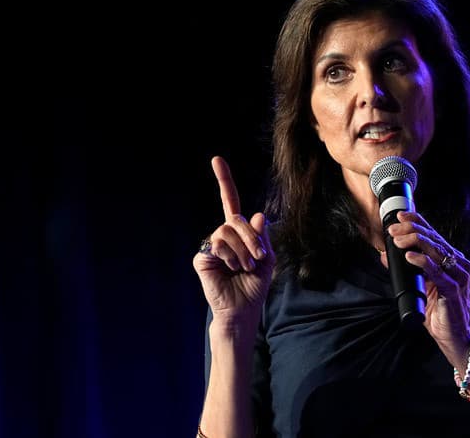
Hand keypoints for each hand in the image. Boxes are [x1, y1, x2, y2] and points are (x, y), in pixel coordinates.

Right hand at [192, 156, 274, 327]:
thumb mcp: (267, 259)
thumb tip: (257, 215)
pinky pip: (218, 244)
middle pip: (237, 218)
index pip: (230, 202)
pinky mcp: (202, 256)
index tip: (216, 159)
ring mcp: (210, 245)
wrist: (242, 310)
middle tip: (259, 259)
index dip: (224, 180)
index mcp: (238, 232)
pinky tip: (231, 270)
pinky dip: (231, 257)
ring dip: (243, 250)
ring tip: (244, 267)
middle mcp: (222, 235)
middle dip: (252, 238)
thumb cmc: (254, 286)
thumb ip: (263, 237)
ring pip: (228, 230)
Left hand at [383, 211, 469, 351]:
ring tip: (398, 239)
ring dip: (415, 242)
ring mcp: (458, 276)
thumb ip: (404, 270)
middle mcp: (457, 264)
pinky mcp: (454, 290)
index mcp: (451, 260)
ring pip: (436, 251)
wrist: (453, 337)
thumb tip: (384, 255)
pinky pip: (438, 272)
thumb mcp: (418, 287)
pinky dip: (423, 262)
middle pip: (434, 239)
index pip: (434, 235)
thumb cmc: (438, 312)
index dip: (417, 222)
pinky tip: (410, 256)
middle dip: (411, 230)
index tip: (399, 216)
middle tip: (393, 229)